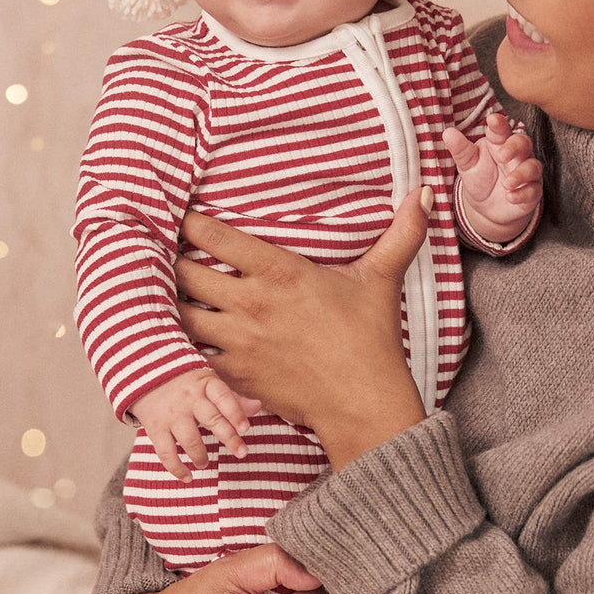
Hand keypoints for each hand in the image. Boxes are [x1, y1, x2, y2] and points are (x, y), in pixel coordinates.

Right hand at [130, 368, 263, 481]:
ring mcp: (172, 414)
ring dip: (200, 455)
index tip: (245, 428)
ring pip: (189, 439)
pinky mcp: (156, 427)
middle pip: (211, 419)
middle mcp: (189, 399)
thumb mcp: (209, 383)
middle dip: (228, 437)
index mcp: (205, 384)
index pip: (223, 397)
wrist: (145, 373)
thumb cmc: (187, 383)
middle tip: (242, 453)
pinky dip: (176, 468)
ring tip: (205, 463)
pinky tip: (187, 477)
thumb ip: (232, 398)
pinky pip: (166, 451)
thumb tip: (258, 406)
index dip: (235, 412)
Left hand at [171, 197, 429, 459]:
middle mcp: (250, 303)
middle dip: (172, 261)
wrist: (362, 401)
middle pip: (184, 272)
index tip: (183, 217)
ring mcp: (238, 342)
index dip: (189, 223)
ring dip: (171, 303)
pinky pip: (189, 356)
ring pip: (179, 315)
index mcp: (279, 272)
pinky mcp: (234, 375)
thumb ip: (400, 233)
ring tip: (167, 293)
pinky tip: (178, 338)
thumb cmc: (370, 338)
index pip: (212, 235)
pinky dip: (180, 346)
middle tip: (168, 253)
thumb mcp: (381, 280)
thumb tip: (426, 192)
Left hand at [443, 113, 541, 234]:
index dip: (499, 124)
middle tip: (501, 155)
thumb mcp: (468, 165)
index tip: (492, 119)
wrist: (488, 209)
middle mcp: (516, 155)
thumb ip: (461, 150)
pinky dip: (523, 194)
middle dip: (514, 147)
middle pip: (523, 142)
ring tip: (506, 183)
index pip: (501, 129)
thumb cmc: (480, 180)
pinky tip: (511, 197)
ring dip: (520, 174)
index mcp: (499, 142)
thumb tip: (448, 133)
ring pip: (532, 167)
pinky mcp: (532, 191)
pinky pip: (533, 190)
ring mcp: (526, 172)